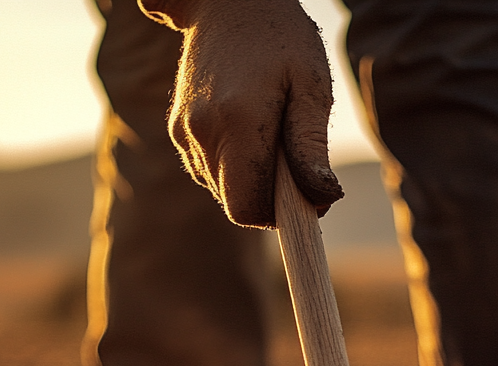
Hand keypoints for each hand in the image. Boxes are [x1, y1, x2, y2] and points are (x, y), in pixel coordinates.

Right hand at [140, 0, 343, 226]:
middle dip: (266, 197)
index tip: (300, 194)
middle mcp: (203, 134)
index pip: (247, 208)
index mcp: (237, 123)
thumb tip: (320, 199)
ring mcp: (185, 134)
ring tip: (266, 133)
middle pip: (235, 204)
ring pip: (222, 191)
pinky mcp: (178, 132)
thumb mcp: (310, 85)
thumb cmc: (281, 39)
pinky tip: (246, 130)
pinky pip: (209, 173)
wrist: (228, 1)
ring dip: (250, 180)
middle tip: (291, 159)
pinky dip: (233, 167)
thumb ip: (311, 145)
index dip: (275, 213)